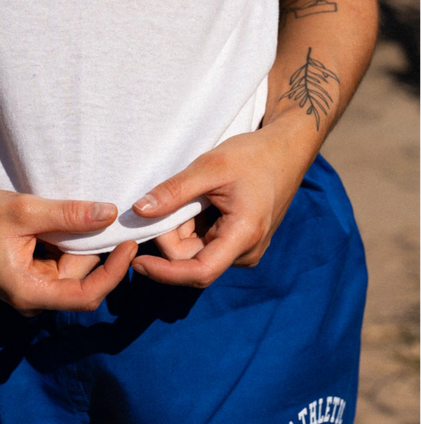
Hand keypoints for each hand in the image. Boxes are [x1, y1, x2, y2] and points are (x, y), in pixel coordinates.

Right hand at [0, 183, 136, 315]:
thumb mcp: (24, 210)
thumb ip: (67, 215)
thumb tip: (110, 213)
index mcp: (29, 293)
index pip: (87, 295)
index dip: (114, 271)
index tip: (130, 242)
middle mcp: (31, 298)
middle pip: (81, 277)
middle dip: (91, 246)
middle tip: (96, 210)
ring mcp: (29, 288)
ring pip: (71, 267)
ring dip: (75, 240)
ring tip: (63, 211)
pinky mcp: (27, 275)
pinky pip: (57, 261)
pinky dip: (62, 240)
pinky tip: (52, 220)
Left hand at [130, 121, 311, 287]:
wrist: (285, 150)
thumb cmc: (253, 155)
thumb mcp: (210, 166)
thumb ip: (174, 191)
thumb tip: (139, 211)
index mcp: (244, 236)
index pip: (199, 272)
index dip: (165, 272)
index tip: (137, 261)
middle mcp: (246, 252)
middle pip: (192, 259)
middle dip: (171, 233)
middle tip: (171, 197)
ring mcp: (245, 249)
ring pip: (196, 251)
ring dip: (183, 227)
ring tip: (195, 194)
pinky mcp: (240, 243)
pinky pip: (206, 243)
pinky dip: (193, 225)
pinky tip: (202, 201)